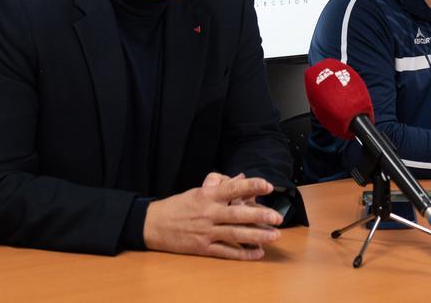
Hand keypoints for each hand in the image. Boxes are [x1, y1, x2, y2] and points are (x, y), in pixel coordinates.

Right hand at [142, 173, 283, 259]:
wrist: (153, 225)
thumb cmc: (178, 206)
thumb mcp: (198, 191)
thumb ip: (220, 186)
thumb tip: (241, 178)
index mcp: (207, 196)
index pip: (231, 189)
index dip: (250, 186)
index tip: (267, 185)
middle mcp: (208, 214)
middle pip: (236, 215)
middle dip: (258, 216)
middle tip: (278, 217)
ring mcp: (205, 232)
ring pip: (234, 234)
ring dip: (256, 236)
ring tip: (274, 236)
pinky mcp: (202, 247)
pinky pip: (225, 252)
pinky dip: (242, 253)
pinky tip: (257, 253)